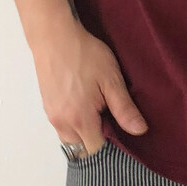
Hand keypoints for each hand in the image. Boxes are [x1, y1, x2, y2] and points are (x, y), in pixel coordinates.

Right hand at [30, 24, 147, 155]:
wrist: (54, 36)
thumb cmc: (84, 54)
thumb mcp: (111, 79)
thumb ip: (124, 109)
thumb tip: (140, 131)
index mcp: (79, 119)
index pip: (96, 149)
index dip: (110, 144)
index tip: (119, 128)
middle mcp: (61, 122)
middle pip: (82, 147)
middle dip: (96, 139)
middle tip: (109, 116)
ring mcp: (51, 114)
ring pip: (70, 137)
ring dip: (84, 130)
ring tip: (96, 108)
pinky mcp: (47, 105)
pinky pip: (62, 124)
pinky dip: (73, 121)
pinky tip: (83, 101)